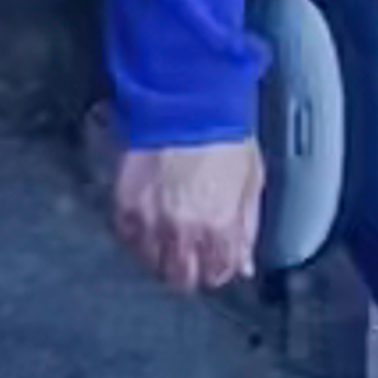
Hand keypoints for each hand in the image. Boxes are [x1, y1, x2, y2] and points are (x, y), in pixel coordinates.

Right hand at [113, 135, 262, 295]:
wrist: (186, 97)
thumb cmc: (223, 130)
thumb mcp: (251, 179)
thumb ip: (247, 228)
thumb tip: (243, 265)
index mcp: (219, 228)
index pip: (217, 275)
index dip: (218, 267)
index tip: (216, 258)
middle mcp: (183, 233)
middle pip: (182, 280)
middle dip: (190, 269)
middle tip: (192, 250)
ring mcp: (151, 223)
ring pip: (153, 265)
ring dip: (162, 255)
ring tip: (170, 232)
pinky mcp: (125, 207)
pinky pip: (128, 241)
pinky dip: (138, 237)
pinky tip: (150, 220)